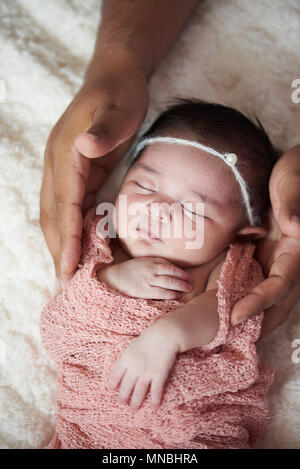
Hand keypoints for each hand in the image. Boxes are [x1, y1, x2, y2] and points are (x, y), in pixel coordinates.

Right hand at [40, 50, 148, 284]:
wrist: (114, 78)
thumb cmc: (119, 94)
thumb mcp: (117, 107)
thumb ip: (103, 129)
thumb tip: (85, 147)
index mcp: (65, 154)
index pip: (64, 203)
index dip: (67, 236)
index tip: (70, 266)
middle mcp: (58, 166)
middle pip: (54, 215)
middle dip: (59, 249)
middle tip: (65, 283)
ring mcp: (64, 170)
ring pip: (58, 215)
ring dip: (62, 244)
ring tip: (67, 274)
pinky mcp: (76, 173)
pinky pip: (71, 208)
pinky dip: (73, 231)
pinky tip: (79, 248)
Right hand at [97, 257, 192, 298]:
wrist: (113, 278)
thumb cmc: (127, 271)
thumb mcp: (141, 262)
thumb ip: (153, 263)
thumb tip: (168, 268)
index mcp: (150, 261)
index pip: (169, 264)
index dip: (180, 270)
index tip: (187, 274)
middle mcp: (151, 269)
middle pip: (172, 272)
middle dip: (184, 277)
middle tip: (192, 281)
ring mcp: (148, 279)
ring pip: (169, 282)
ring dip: (181, 285)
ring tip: (188, 288)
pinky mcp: (145, 290)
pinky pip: (162, 292)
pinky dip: (171, 293)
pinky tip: (177, 295)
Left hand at [108, 321, 179, 411]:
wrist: (165, 334)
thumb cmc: (150, 337)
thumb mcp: (134, 345)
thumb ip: (128, 356)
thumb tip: (125, 364)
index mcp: (126, 358)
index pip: (115, 375)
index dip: (113, 384)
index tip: (112, 390)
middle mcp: (134, 367)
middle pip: (125, 387)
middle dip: (123, 397)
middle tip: (123, 403)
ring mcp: (146, 372)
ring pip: (138, 392)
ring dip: (136, 402)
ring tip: (133, 409)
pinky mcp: (158, 374)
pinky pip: (155, 390)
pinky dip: (155, 399)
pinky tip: (154, 406)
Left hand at [231, 145, 299, 338]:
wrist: (295, 169)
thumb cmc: (297, 173)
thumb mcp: (295, 183)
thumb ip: (294, 203)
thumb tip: (295, 227)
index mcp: (298, 250)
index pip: (280, 285)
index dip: (259, 302)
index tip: (234, 316)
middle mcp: (289, 260)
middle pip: (277, 302)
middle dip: (256, 324)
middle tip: (226, 341)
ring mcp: (277, 259)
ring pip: (266, 296)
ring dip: (248, 316)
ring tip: (220, 333)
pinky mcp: (266, 254)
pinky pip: (254, 280)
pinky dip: (241, 295)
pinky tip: (222, 304)